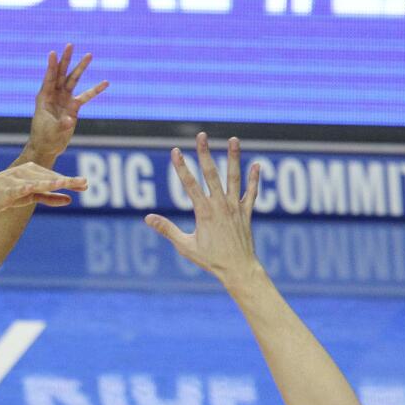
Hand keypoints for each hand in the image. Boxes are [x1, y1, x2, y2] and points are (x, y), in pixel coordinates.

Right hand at [0, 162, 86, 221]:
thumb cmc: (9, 195)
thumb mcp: (32, 197)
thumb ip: (50, 197)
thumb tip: (69, 200)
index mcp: (33, 171)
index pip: (54, 176)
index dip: (70, 180)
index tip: (85, 184)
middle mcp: (26, 172)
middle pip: (50, 177)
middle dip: (67, 180)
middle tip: (83, 183)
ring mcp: (17, 180)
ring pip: (37, 181)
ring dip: (51, 181)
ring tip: (65, 182)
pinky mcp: (8, 190)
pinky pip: (20, 189)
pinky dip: (28, 187)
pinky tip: (35, 187)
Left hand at [25, 44, 109, 160]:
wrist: (48, 147)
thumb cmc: (45, 138)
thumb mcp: (52, 131)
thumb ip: (62, 125)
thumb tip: (71, 120)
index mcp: (44, 98)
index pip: (49, 78)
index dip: (51, 66)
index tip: (53, 52)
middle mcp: (54, 95)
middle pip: (61, 73)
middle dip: (66, 59)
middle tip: (70, 44)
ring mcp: (64, 99)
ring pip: (73, 80)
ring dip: (81, 68)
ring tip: (89, 55)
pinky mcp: (73, 107)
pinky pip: (86, 96)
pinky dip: (95, 90)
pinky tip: (105, 82)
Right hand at [145, 134, 262, 284]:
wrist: (238, 269)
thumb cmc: (211, 260)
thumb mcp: (185, 246)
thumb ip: (167, 229)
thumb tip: (147, 218)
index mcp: (204, 212)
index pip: (189, 184)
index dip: (181, 167)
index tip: (175, 151)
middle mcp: (221, 206)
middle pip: (211, 174)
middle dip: (205, 153)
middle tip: (201, 135)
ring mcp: (235, 208)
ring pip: (234, 177)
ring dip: (234, 157)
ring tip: (233, 139)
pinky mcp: (247, 213)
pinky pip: (252, 193)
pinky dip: (254, 179)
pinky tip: (256, 165)